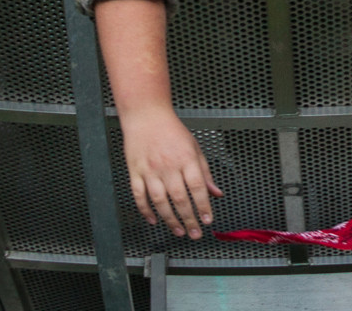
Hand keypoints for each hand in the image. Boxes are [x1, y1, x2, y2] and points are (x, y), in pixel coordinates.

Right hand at [119, 107, 221, 237]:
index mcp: (186, 158)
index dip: (203, 206)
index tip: (207, 220)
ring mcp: (150, 170)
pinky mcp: (135, 172)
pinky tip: (153, 220)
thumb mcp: (194, 147)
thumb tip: (216, 193)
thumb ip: (205, 172)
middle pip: (180, 198)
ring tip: (179, 231)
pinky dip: (146, 210)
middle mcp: (168, 165)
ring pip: (160, 201)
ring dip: (170, 220)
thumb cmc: (171, 130)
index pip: (197, 187)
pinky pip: (140, 196)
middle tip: (195, 234)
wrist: (146, 116)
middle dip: (189, 219)